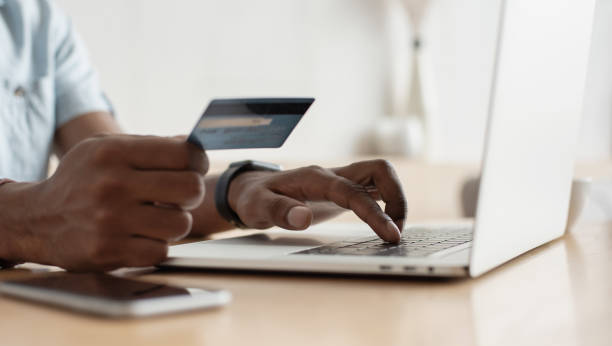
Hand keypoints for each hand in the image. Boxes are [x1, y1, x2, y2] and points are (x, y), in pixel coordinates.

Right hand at [17, 135, 207, 270]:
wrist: (38, 219)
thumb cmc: (83, 180)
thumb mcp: (106, 149)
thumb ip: (150, 146)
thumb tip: (194, 147)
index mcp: (114, 152)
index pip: (183, 154)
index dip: (198, 163)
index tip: (193, 169)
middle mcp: (113, 184)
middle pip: (191, 188)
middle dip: (191, 194)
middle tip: (179, 198)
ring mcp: (110, 220)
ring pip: (181, 224)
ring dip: (175, 224)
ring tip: (158, 219)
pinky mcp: (109, 251)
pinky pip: (161, 251)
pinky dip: (156, 246)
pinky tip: (141, 237)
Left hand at [227, 160, 406, 241]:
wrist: (254, 190)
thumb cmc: (256, 198)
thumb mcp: (257, 207)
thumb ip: (279, 211)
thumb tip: (302, 218)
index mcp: (315, 178)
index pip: (352, 191)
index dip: (374, 212)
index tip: (391, 234)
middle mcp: (333, 175)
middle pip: (379, 170)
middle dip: (396, 199)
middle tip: (395, 231)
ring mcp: (340, 180)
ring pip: (381, 176)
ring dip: (396, 200)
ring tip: (393, 231)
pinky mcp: (344, 190)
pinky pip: (374, 189)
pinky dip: (387, 204)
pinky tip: (386, 224)